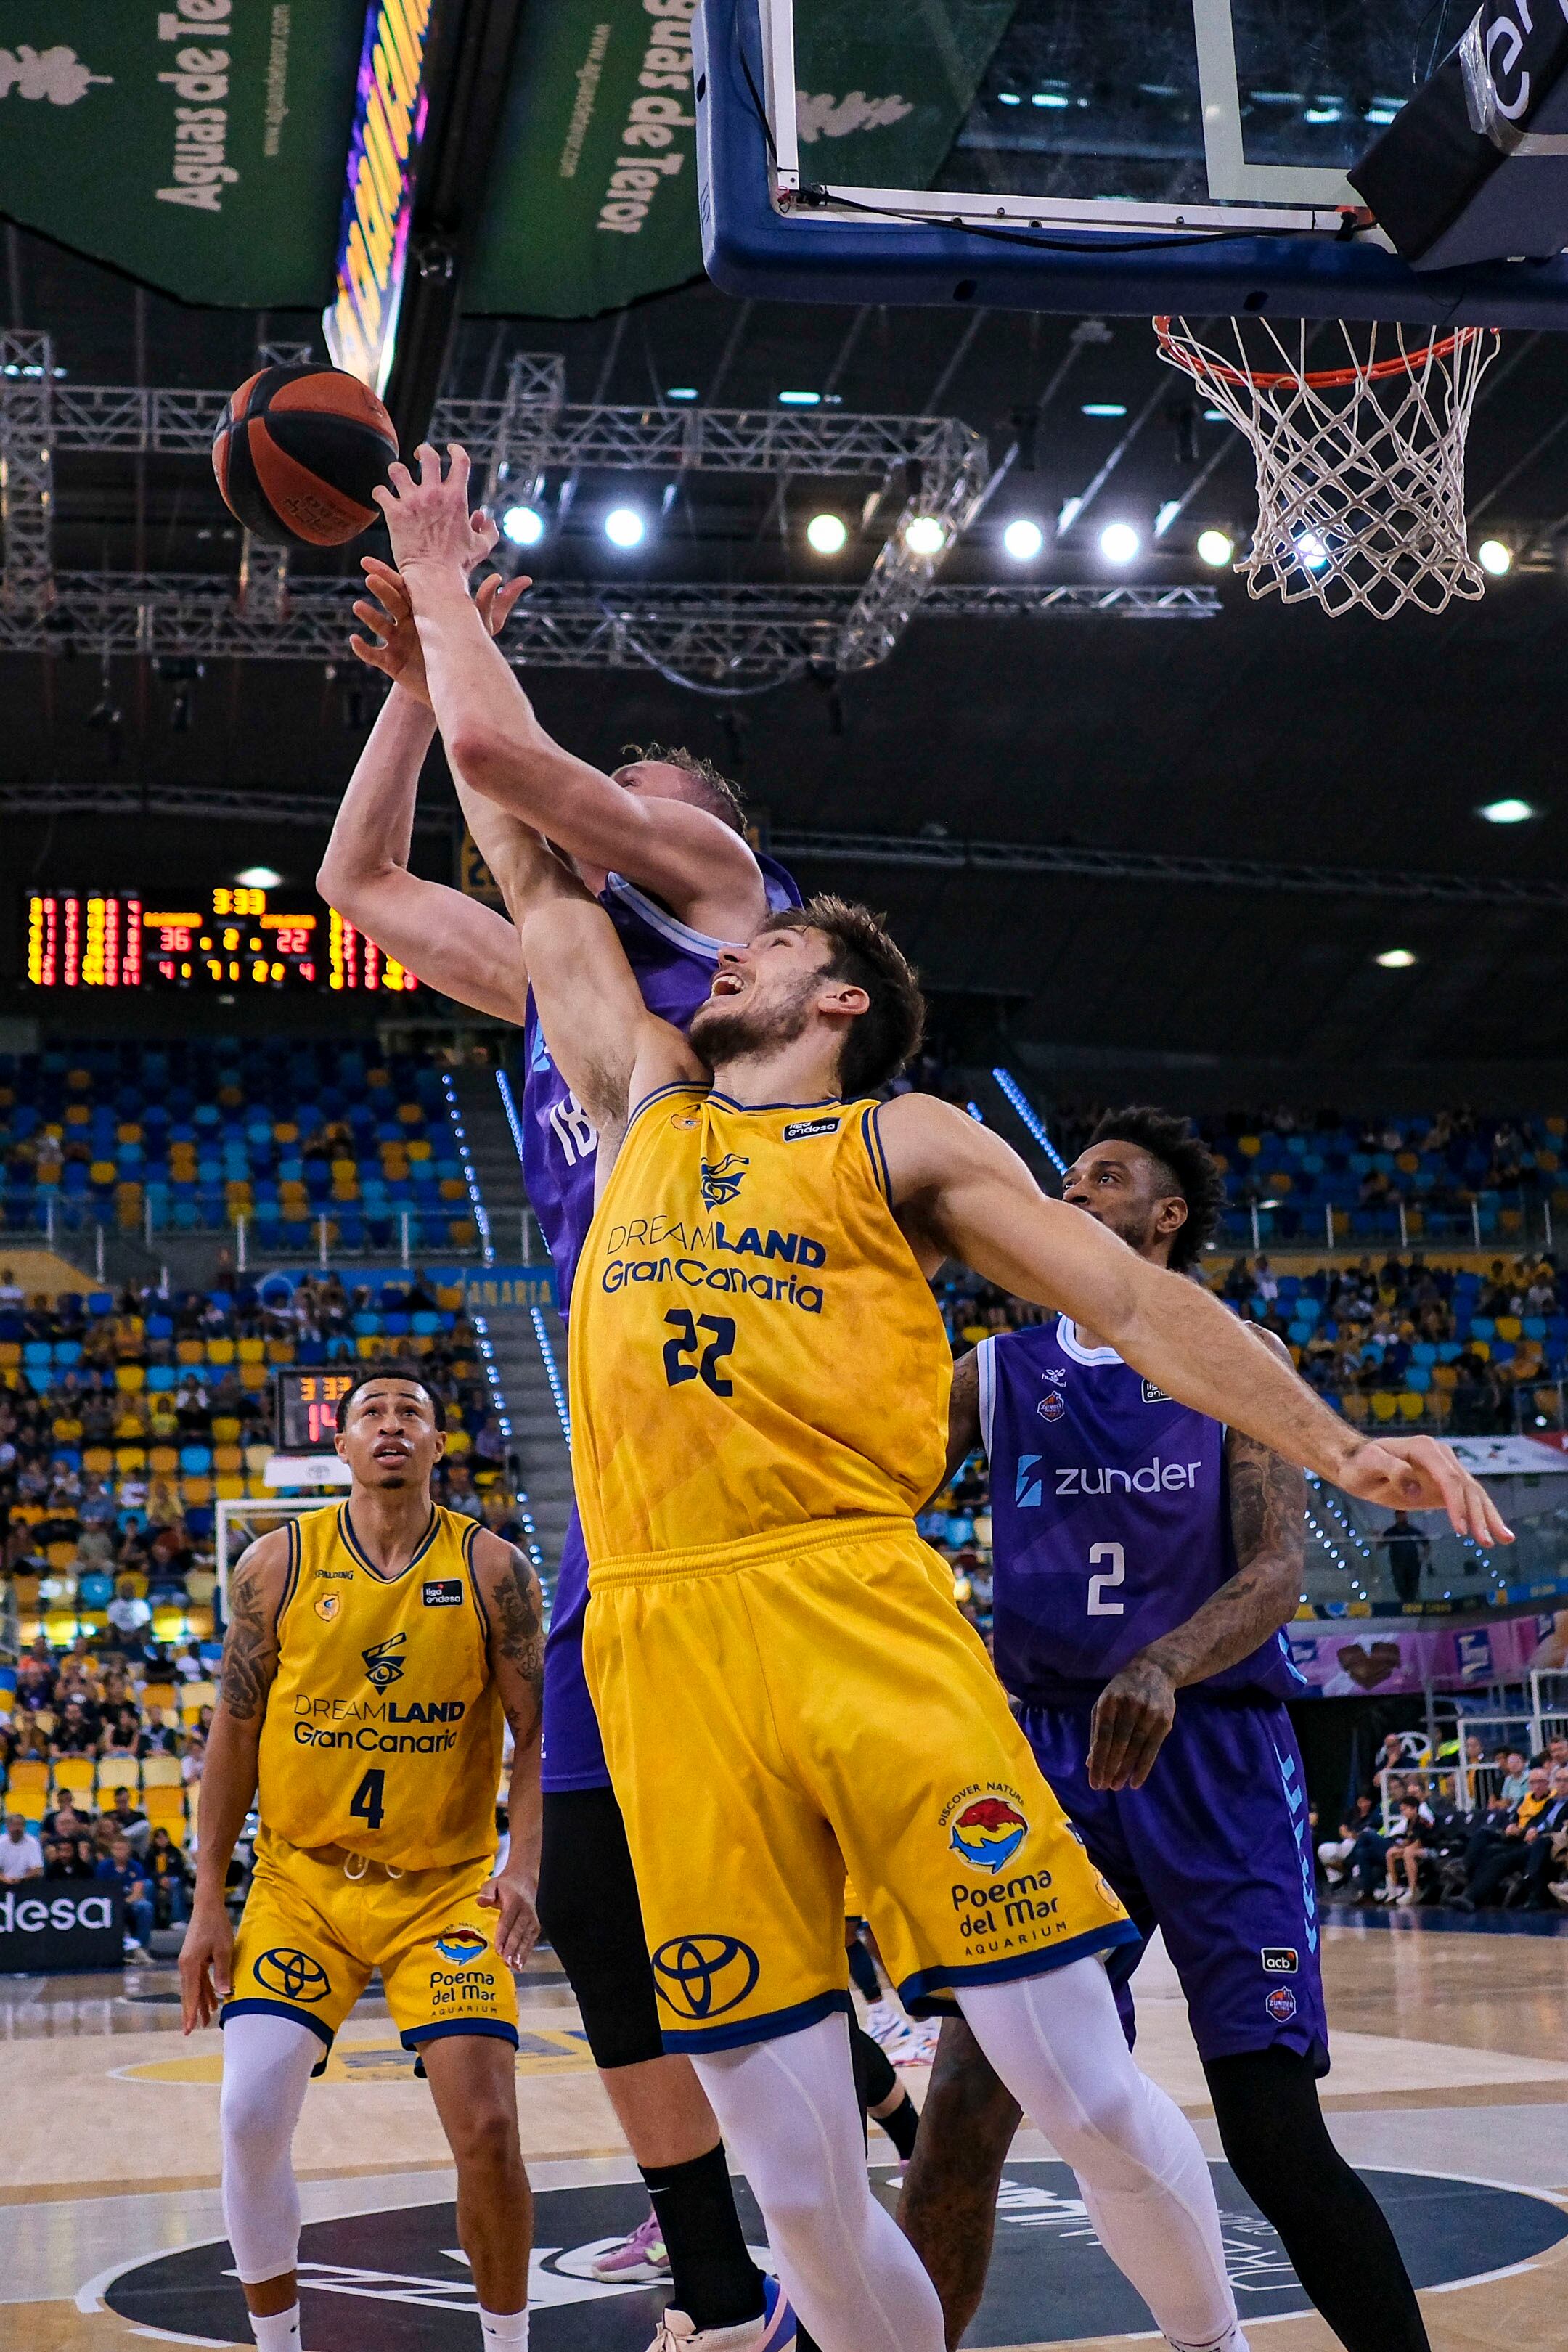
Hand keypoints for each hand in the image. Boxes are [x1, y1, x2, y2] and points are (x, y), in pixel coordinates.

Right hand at [179, 1893, 233, 2031]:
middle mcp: (186, 1965)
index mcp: (190, 1965)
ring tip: (207, 2020)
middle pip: (189, 1993)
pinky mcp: (194, 1958)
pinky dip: (205, 1990)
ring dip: (200, 2002)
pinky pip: (199, 1979)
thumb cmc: (216, 1926)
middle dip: (192, 2012)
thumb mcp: (223, 1949)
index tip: (188, 2029)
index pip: (190, 1994)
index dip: (190, 2012)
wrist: (207, 1906)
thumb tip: (224, 1994)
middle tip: (192, 2031)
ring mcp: (189, 1962)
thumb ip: (222, 1972)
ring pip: (194, 1987)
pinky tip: (213, 2000)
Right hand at [350, 557, 530, 705]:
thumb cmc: (464, 654)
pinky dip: (363, 649)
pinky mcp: (392, 664)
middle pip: (391, 601)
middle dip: (381, 588)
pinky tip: (354, 641)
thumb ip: (487, 604)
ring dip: (368, 616)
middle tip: (369, 573)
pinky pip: (374, 656)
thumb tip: (499, 577)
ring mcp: (397, 642)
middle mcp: (407, 623)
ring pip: (379, 626)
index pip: (407, 587)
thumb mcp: (479, 629)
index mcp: (424, 610)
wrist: (453, 686)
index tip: (381, 559)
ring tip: (358, 606)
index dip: (394, 573)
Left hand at [373, 442, 497, 577]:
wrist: (435, 578)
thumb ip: (488, 530)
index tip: (450, 449)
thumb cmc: (459, 565)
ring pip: (398, 469)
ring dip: (398, 471)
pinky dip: (380, 493)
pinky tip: (383, 498)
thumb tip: (484, 517)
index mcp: (457, 497)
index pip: (460, 460)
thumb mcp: (482, 547)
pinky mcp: (395, 513)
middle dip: (423, 451)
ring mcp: (413, 502)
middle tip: (420, 456)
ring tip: (398, 477)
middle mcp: (434, 494)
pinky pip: (380, 492)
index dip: (456, 450)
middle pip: (427, 456)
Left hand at [476, 1864, 540, 1970]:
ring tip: (515, 1966)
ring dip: (520, 1953)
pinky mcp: (536, 1925)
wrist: (525, 1879)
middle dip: (512, 1948)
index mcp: (514, 1901)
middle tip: (507, 1962)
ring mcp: (532, 1919)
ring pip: (526, 1938)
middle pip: (518, 1932)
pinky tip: (521, 1964)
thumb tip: (482, 1901)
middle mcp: (525, 1911)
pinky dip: (527, 1952)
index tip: (498, 1950)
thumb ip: (486, 1892)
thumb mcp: (493, 1883)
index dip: (503, 1936)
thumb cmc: (505, 1886)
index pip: (507, 1921)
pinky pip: (531, 1940)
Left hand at [1087, 1654, 1176, 1790]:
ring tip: (1117, 1786)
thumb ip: (1096, 1731)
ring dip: (1125, 1770)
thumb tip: (1089, 1762)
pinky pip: (1152, 1748)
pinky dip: (1143, 1767)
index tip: (1094, 1782)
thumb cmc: (1123, 1691)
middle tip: (1105, 1787)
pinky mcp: (1164, 1720)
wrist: (1155, 1670)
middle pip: (1118, 1744)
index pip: (1102, 1737)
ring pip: (1135, 1748)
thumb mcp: (1105, 1704)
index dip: (1098, 1761)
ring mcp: (1148, 1712)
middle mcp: (1128, 1706)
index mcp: (1109, 1702)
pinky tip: (1136, 1781)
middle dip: (1110, 1768)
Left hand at [1335, 1436, 1513, 1542]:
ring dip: (1489, 1517)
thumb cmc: (1360, 1462)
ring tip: (1504, 1540)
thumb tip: (1416, 1489)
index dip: (1457, 1504)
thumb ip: (1392, 1470)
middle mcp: (1441, 1456)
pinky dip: (1481, 1516)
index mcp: (1426, 1449)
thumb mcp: (1369, 1463)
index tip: (1461, 1530)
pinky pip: (1467, 1500)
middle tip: (1488, 1542)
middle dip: (1479, 1516)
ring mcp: (1445, 1470)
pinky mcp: (1443, 1485)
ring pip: (1473, 1494)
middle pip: (1467, 1487)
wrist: (1355, 1461)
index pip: (1449, 1478)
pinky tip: (1493, 1533)